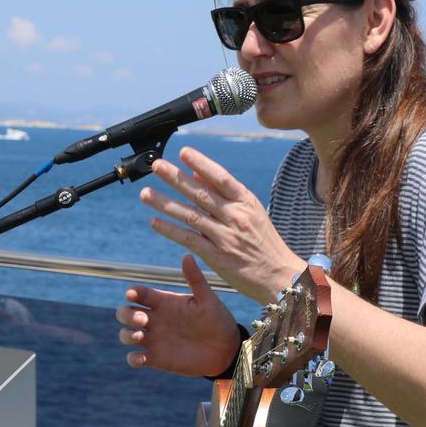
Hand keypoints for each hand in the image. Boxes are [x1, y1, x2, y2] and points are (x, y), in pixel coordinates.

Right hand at [118, 255, 241, 375]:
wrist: (226, 349)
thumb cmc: (218, 320)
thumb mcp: (207, 299)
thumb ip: (195, 279)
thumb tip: (187, 255)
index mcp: (164, 302)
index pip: (140, 294)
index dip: (132, 292)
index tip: (132, 294)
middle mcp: (155, 319)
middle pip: (125, 313)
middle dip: (126, 315)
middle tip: (143, 320)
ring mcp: (154, 339)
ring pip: (126, 335)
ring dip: (126, 335)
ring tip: (140, 336)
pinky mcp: (156, 358)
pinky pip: (134, 359)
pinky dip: (133, 359)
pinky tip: (143, 358)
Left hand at [139, 145, 302, 303]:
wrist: (279, 275)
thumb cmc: (264, 242)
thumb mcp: (251, 211)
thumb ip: (225, 193)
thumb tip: (198, 173)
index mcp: (246, 202)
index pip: (221, 177)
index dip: (201, 163)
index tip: (183, 152)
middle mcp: (235, 216)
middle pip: (201, 193)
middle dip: (176, 178)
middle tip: (157, 166)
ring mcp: (225, 236)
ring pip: (190, 215)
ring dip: (165, 203)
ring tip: (146, 193)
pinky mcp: (217, 256)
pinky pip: (189, 239)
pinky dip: (170, 230)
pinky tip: (155, 222)